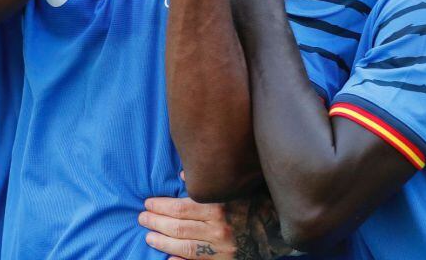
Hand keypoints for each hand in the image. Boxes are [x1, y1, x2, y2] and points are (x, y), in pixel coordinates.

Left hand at [140, 192, 288, 259]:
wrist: (283, 231)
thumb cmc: (259, 203)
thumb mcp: (238, 186)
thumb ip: (212, 181)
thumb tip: (183, 175)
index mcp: (220, 207)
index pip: (181, 208)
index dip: (161, 206)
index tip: (148, 202)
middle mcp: (220, 229)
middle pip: (179, 227)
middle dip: (156, 223)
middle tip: (142, 218)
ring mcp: (222, 249)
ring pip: (185, 247)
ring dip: (163, 242)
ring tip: (149, 236)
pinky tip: (168, 259)